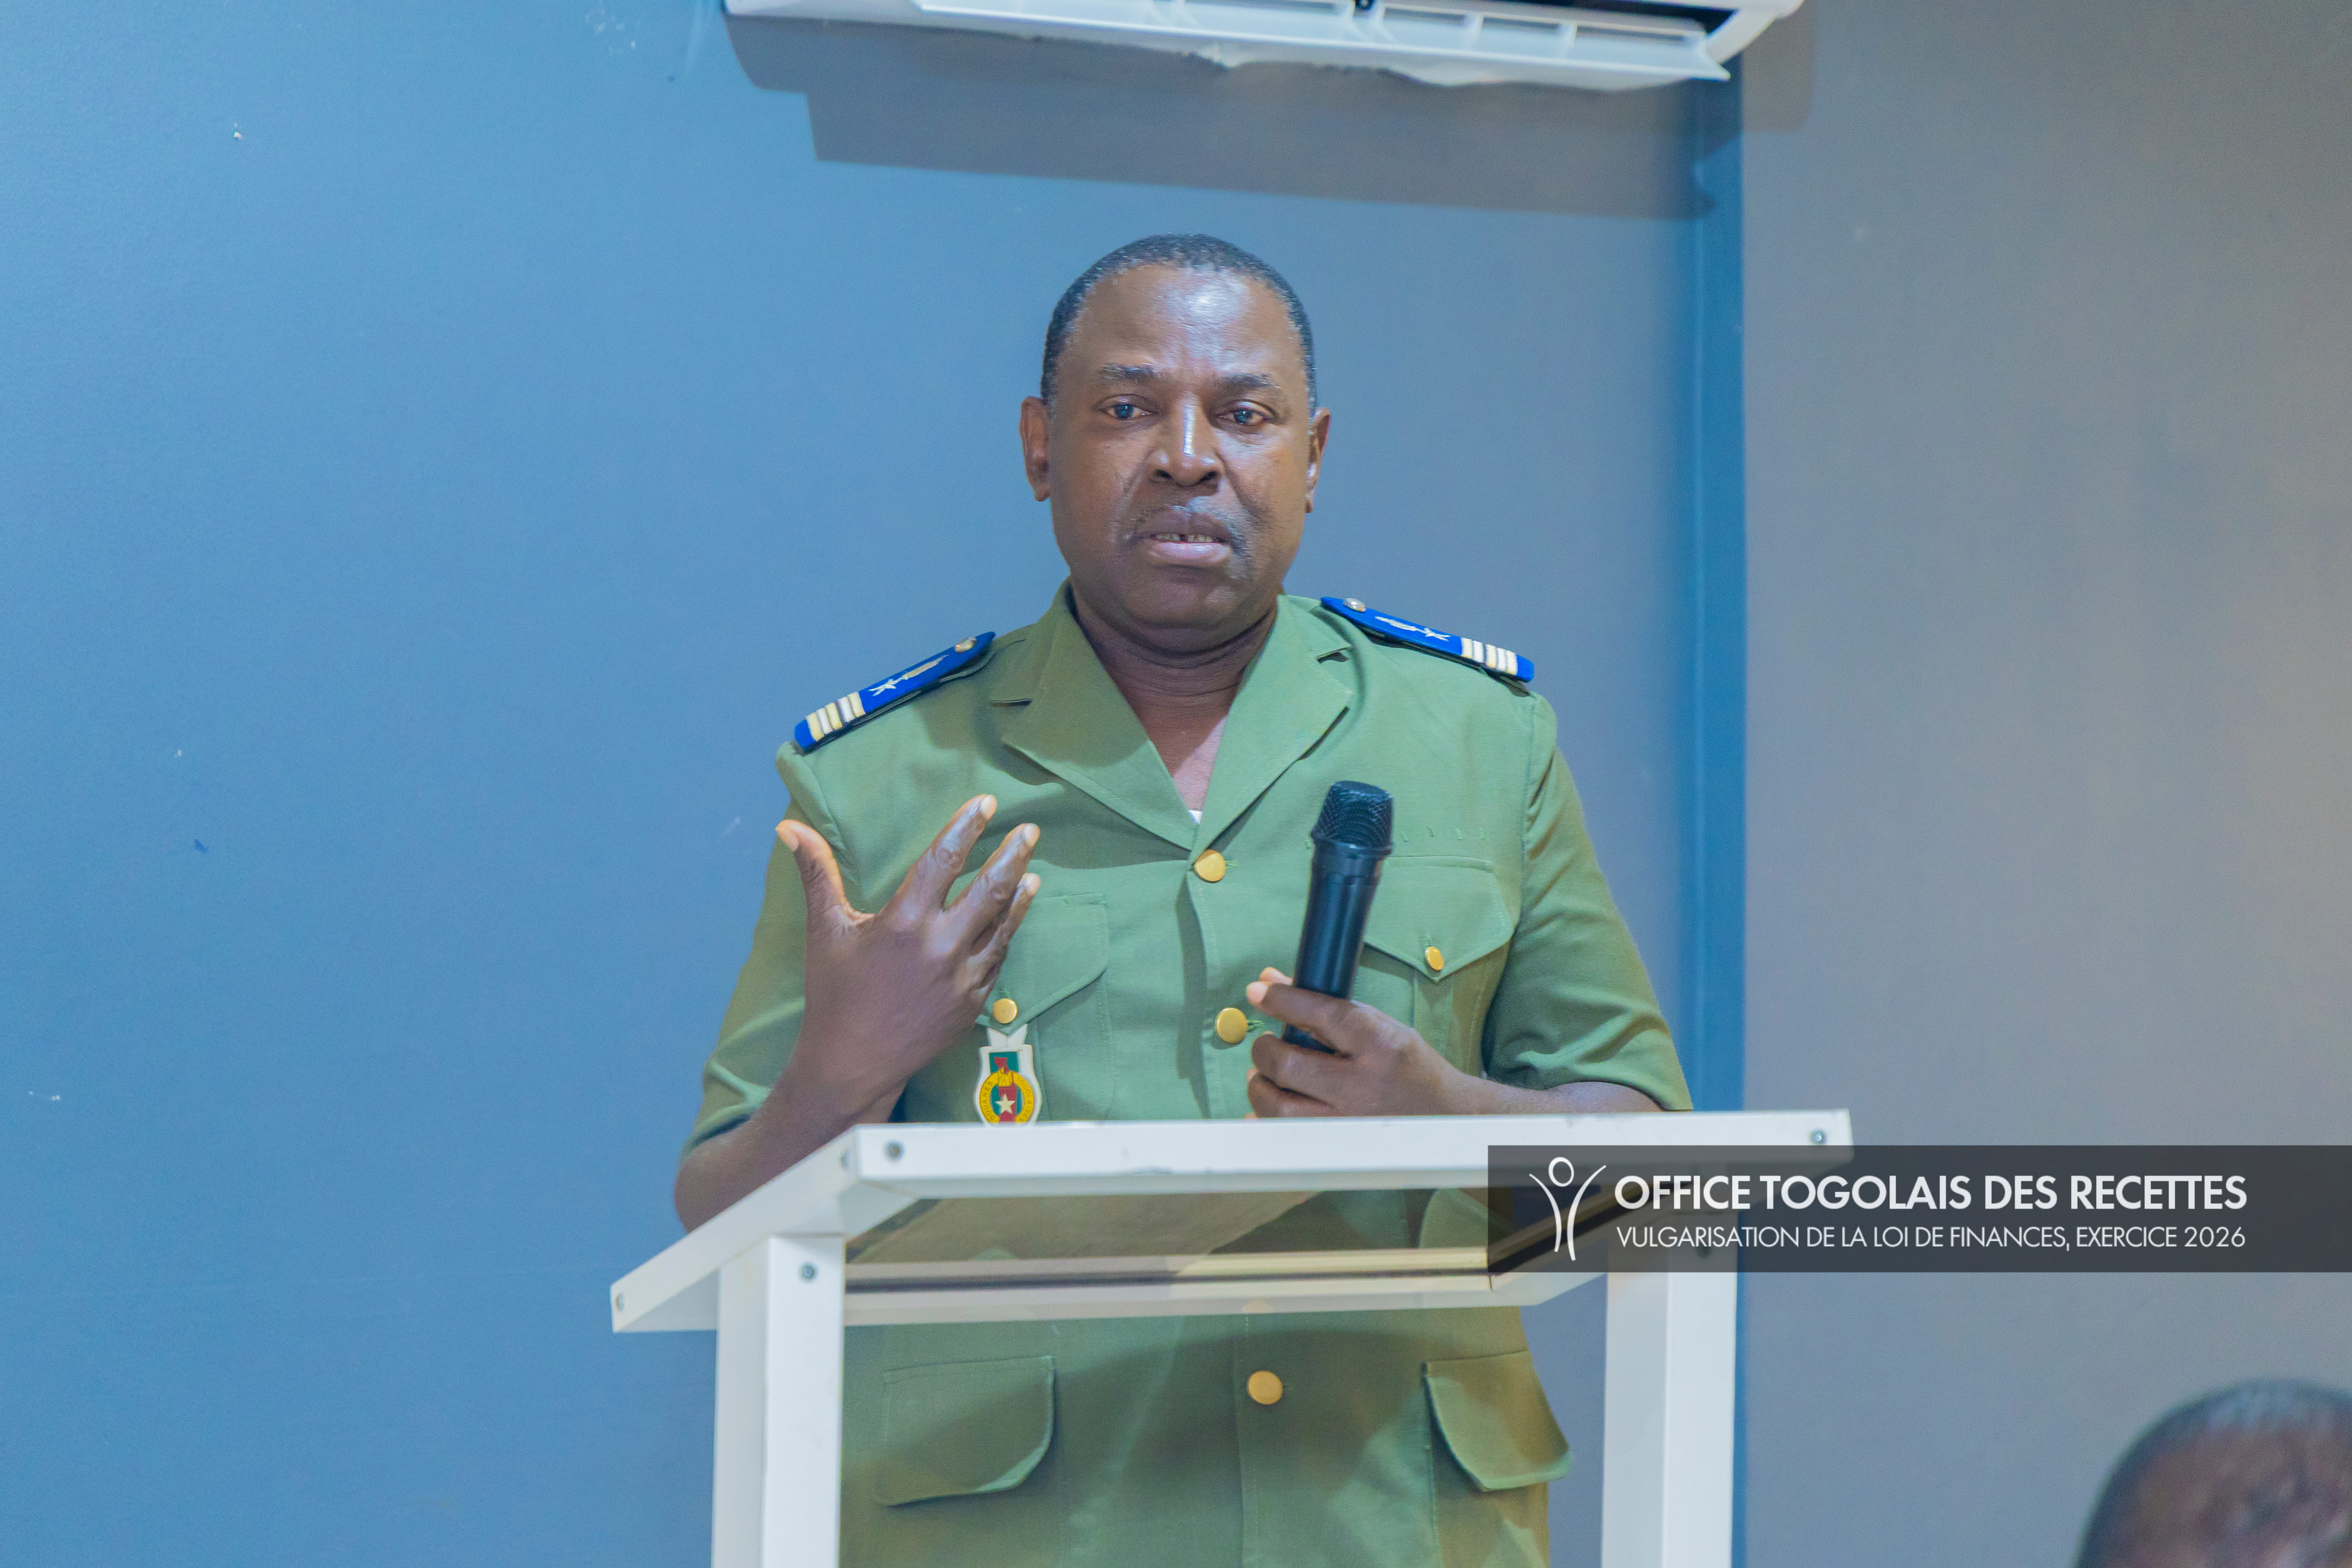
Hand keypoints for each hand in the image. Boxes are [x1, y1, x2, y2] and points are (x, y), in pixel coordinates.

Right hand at [776, 796, 1040, 1119]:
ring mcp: (963, 976)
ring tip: (1032, 870)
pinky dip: (1008, 933)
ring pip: (1003, 924)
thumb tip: (790, 826)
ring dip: (1021, 893)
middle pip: (990, 888)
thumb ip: (817, 873)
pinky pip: (998, 958)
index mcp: (904, 922)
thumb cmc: (835, 994)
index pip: (943, 860)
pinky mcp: (973, 1002)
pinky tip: (1013, 917)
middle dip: (1013, 854)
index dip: (966, 827)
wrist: (852, 1064)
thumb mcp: (824, 930)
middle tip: (1030, 830)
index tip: (987, 803)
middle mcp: (940, 946)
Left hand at [1243, 967, 1481, 1117]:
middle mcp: (1363, 1085)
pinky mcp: (1336, 1146)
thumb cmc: (1405, 1064)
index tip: (1258, 990)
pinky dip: (1265, 1120)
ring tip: (1266, 1075)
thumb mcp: (1377, 1025)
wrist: (1443, 1115)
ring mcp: (1348, 1121)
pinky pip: (1285, 1137)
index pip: (1323, 1015)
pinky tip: (1270, 1105)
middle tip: (1266, 1044)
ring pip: (1279, 1107)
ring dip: (1260, 1085)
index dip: (1284, 1000)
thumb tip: (1270, 978)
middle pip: (1289, 1066)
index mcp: (1379, 1044)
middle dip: (1264, 1049)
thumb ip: (1324, 1006)